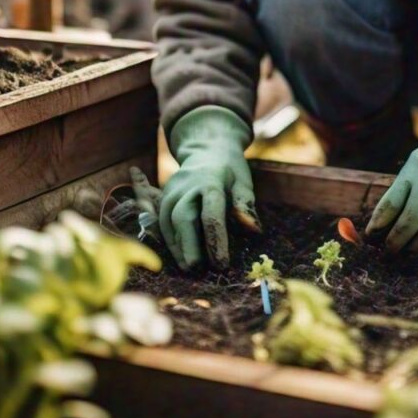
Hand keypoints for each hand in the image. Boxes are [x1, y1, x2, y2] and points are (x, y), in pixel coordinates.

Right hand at [160, 106, 259, 268]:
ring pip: (168, 220)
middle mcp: (187, 184)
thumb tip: (254, 231)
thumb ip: (245, 206)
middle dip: (189, 245)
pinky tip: (179, 255)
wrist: (206, 149)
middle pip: (184, 217)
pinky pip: (162, 220)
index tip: (222, 263)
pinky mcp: (164, 195)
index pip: (212, 215)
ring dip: (177, 246)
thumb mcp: (243, 182)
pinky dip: (170, 240)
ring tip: (187, 267)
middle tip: (196, 268)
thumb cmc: (230, 170)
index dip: (216, 241)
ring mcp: (172, 189)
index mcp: (211, 181)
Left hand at [366, 93, 417, 253]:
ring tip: (410, 251)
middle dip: (396, 241)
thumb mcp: (414, 168)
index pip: (391, 204)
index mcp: (414, 172)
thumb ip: (399, 194)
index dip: (378, 223)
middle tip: (390, 250)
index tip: (370, 235)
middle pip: (410, 221)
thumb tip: (379, 228)